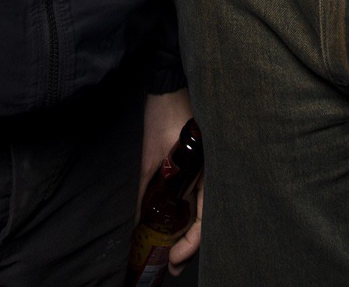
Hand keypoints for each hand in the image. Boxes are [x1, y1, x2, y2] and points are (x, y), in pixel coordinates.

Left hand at [140, 87, 202, 270]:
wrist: (170, 82)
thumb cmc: (165, 114)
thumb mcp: (150, 156)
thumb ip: (144, 191)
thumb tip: (136, 224)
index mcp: (209, 174)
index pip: (206, 220)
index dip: (191, 244)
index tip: (174, 259)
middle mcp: (212, 175)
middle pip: (205, 219)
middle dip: (189, 246)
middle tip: (172, 266)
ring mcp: (206, 169)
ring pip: (202, 209)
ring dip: (188, 233)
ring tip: (171, 254)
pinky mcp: (198, 163)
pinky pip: (196, 194)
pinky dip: (186, 213)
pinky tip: (174, 226)